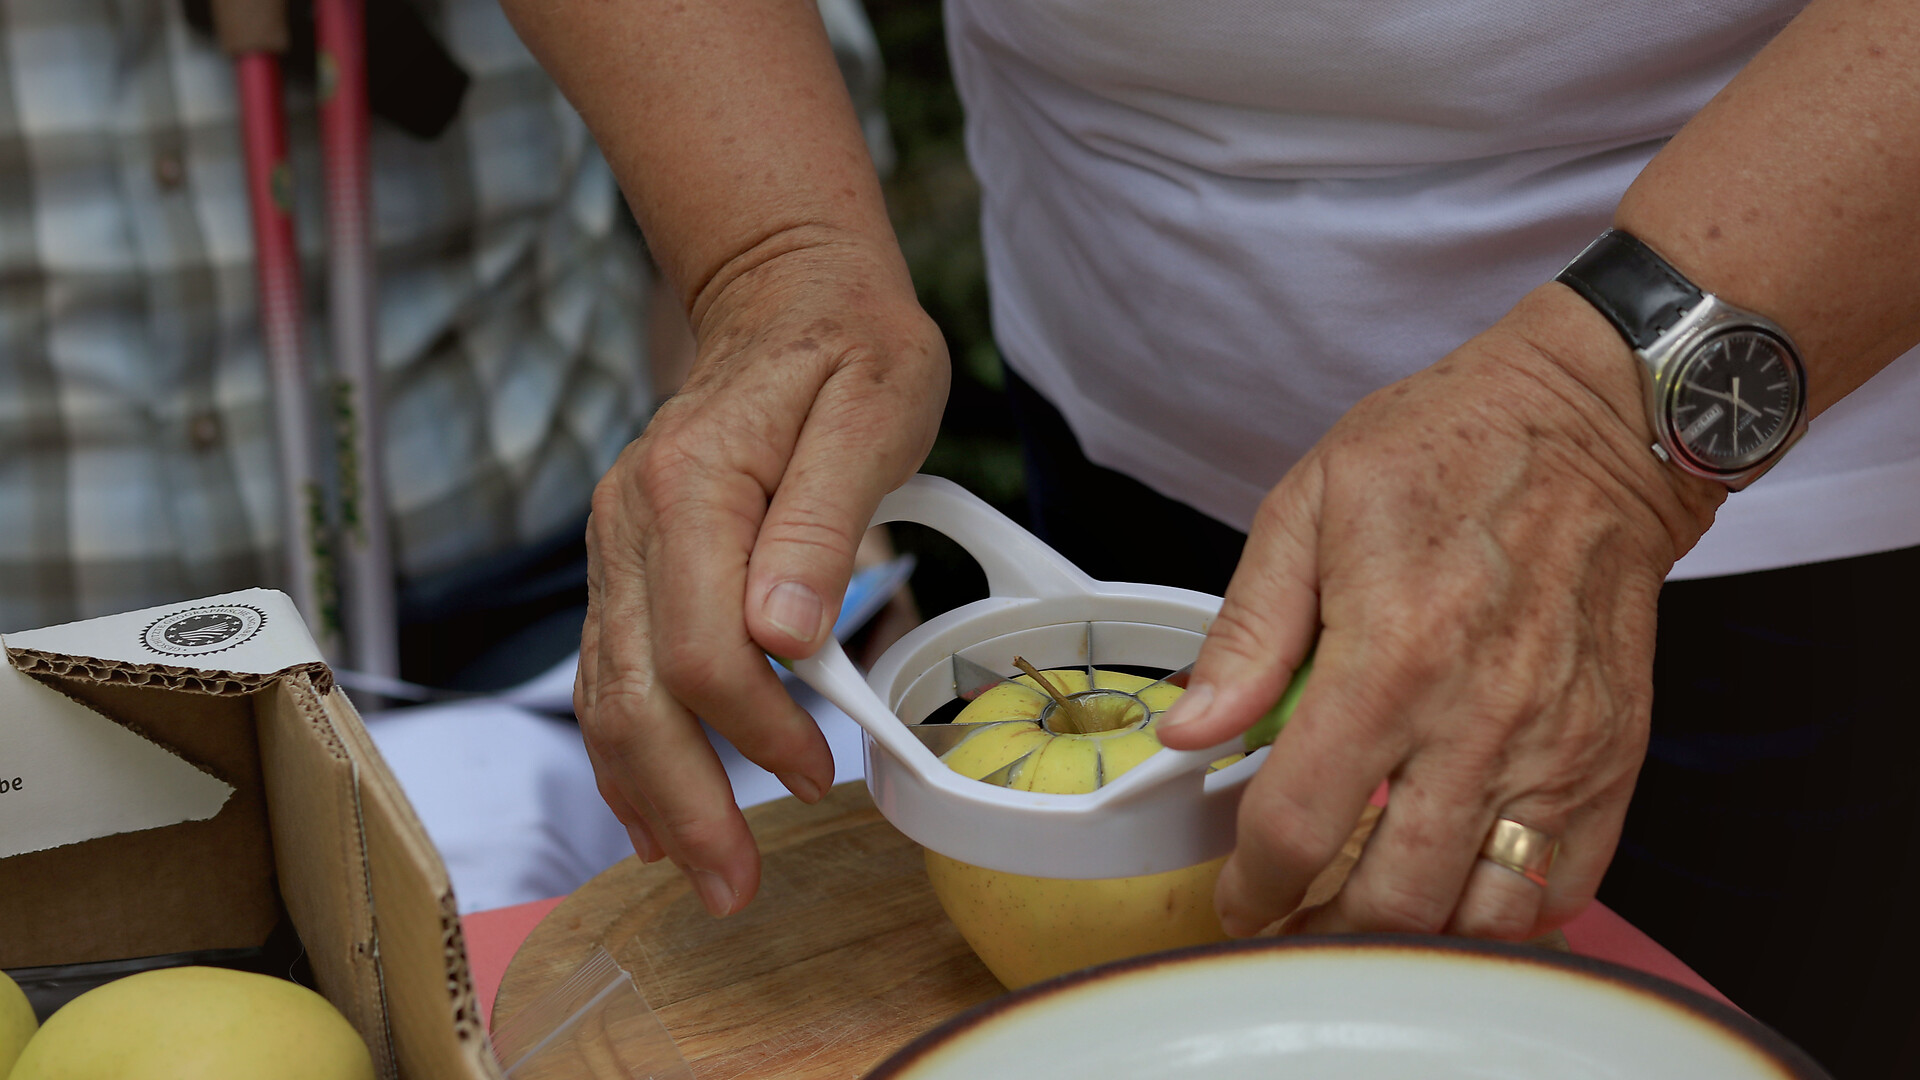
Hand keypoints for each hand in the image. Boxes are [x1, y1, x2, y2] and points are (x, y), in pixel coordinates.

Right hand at [576, 234, 947, 915]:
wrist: (785, 293)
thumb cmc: (847, 345)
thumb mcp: (872, 410)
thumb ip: (825, 524)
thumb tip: (786, 638)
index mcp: (692, 487)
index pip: (705, 649)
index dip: (759, 729)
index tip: (821, 771)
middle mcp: (632, 522)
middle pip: (636, 695)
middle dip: (683, 804)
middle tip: (731, 888)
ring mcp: (618, 545)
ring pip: (607, 695)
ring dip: (647, 796)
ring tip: (699, 873)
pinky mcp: (628, 564)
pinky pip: (610, 672)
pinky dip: (626, 750)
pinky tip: (651, 810)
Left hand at [1157, 284, 1722, 941]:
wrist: (1594, 424)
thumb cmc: (1446, 450)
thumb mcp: (1307, 509)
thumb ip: (1247, 633)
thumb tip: (1189, 728)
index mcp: (1389, 660)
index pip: (1301, 827)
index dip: (1254, 888)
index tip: (1239, 900)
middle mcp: (1478, 722)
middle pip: (1392, 898)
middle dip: (1325, 935)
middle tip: (1292, 927)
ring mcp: (1556, 750)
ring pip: (1483, 914)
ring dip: (1414, 937)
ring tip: (1364, 918)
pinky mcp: (1612, 759)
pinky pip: (1564, 884)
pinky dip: (1505, 914)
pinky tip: (1456, 892)